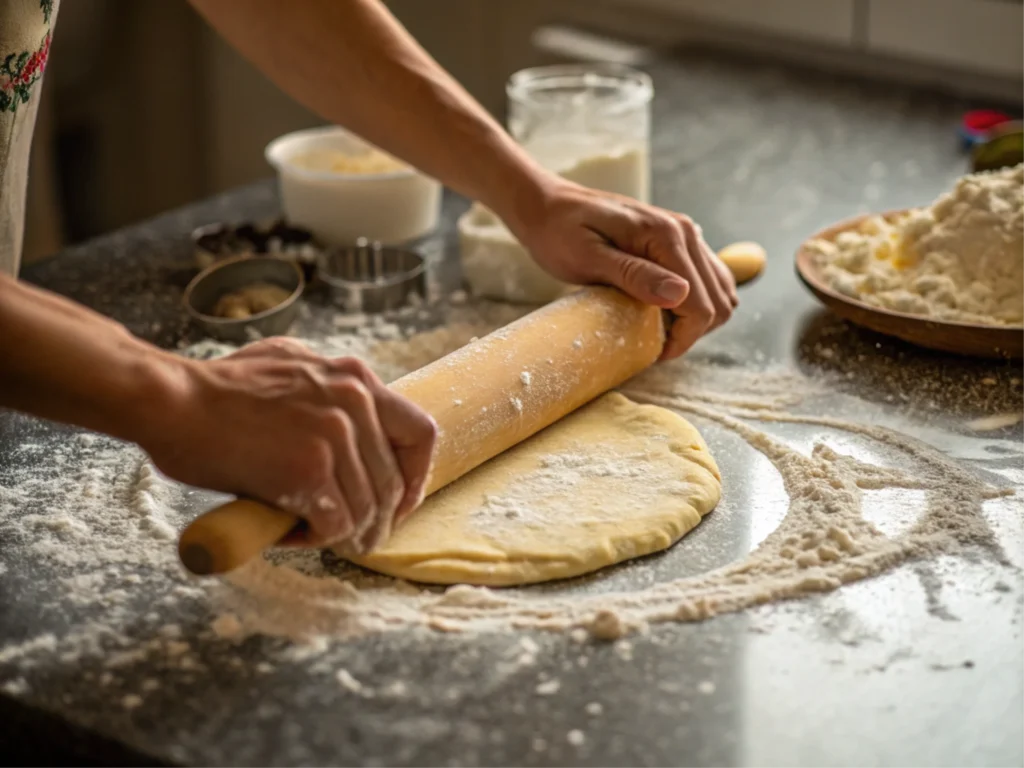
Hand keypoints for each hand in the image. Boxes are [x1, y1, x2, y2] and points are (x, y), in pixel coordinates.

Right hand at [144, 338, 436, 550]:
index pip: (421, 433)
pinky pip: (335, 523)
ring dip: (345, 534)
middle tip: (356, 538)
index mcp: (356, 377)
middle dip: (379, 520)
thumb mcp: (293, 365)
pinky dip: (317, 539)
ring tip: (315, 537)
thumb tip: (354, 424)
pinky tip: (290, 534)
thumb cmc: (220, 389)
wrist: (171, 400)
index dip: (416, 477)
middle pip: (392, 482)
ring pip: (366, 509)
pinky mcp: (308, 470)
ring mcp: (334, 436)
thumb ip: (330, 388)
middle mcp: (355, 401)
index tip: (399, 502)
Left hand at [511, 177, 737, 358]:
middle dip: (691, 332)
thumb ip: (634, 275)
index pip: (701, 305)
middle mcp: (686, 232)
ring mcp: (687, 234)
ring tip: (658, 327)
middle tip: (653, 342)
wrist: (549, 205)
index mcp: (666, 236)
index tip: (653, 352)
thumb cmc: (559, 233)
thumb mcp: (588, 259)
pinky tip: (665, 309)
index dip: (682, 339)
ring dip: (698, 319)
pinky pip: (709, 279)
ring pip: (721, 293)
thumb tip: (679, 294)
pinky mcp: (681, 241)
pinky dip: (697, 302)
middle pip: (719, 302)